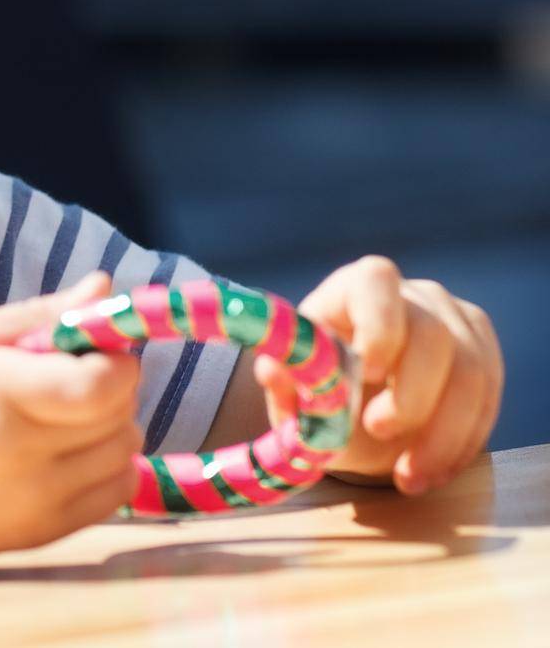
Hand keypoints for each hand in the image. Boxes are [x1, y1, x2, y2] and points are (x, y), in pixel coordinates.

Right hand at [0, 271, 142, 557]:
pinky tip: (68, 454)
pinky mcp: (42, 533)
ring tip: (65, 418)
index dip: (117, 363)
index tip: (97, 352)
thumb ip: (37, 314)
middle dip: (113, 388)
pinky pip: (116, 495)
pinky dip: (107, 468)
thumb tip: (105, 287)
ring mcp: (35, 499)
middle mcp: (22, 450)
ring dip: (111, 428)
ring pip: (124, 453)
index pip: (100, 385)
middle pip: (120, 415)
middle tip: (75, 379)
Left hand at [254, 255, 502, 495]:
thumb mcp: (295, 396)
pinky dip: (462, 445)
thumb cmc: (321, 394)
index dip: (379, 324)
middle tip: (378, 432)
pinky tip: (431, 473)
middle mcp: (415, 297)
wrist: (359, 412)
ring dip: (443, 435)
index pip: (376, 282)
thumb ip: (284, 386)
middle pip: (433, 334)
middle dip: (411, 395)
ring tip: (408, 477)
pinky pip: (489, 401)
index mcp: (355, 289)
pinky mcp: (485, 359)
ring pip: (472, 373)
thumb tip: (271, 371)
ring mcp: (457, 324)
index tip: (367, 372)